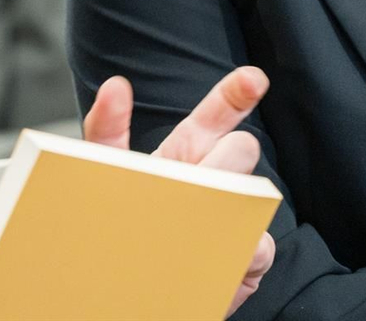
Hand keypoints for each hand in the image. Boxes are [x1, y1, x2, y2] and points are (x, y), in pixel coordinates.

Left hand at [82, 66, 275, 316]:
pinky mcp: (245, 261)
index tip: (252, 78)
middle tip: (197, 179)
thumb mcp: (106, 170)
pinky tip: (211, 254)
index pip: (218, 113)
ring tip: (196, 219)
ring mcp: (234, 217)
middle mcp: (216, 178)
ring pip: (256, 197)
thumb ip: (107, 128)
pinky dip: (237, 250)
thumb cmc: (121, 219)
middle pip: (243, 150)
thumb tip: (115, 85)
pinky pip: (259, 248)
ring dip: (229, 204)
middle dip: (227, 157)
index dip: (236, 93)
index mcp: (187, 150)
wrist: (126, 287)